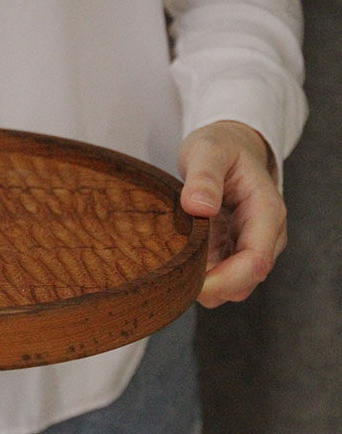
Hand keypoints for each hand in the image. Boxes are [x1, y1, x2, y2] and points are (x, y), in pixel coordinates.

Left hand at [178, 120, 285, 307]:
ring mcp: (248, 244)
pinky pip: (219, 276)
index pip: (256, 260)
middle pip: (245, 281)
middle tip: (168, 278)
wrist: (228, 145)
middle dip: (210, 288)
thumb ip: (204, 176)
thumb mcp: (207, 150)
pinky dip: (198, 277)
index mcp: (266, 212)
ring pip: (232, 285)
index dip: (225, 279)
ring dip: (202, 284)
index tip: (190, 282)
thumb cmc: (220, 146)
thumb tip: (199, 206)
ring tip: (168, 267)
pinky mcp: (232, 249)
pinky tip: (174, 264)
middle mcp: (265, 235)